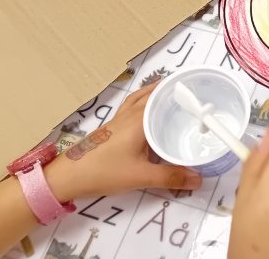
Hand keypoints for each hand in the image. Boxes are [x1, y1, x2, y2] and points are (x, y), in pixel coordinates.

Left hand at [45, 83, 202, 200]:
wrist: (68, 176)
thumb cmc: (104, 171)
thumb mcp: (141, 176)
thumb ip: (171, 177)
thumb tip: (199, 179)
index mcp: (140, 120)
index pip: (163, 97)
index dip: (180, 91)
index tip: (199, 90)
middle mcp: (130, 114)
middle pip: (153, 94)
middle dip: (172, 91)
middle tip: (194, 94)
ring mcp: (119, 119)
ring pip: (141, 98)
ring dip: (156, 93)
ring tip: (174, 95)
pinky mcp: (112, 127)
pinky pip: (133, 106)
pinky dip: (144, 102)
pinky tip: (148, 111)